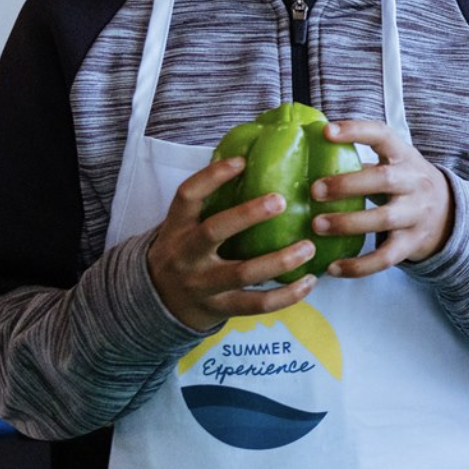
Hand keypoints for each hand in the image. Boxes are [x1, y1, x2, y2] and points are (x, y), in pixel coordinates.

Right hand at [146, 157, 322, 328]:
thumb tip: (253, 160)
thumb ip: (210, 204)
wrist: (159, 301)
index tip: (242, 161)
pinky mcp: (220, 308)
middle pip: (213, 232)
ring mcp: (202, 284)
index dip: (212, 176)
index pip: (187, 195)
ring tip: (308, 246)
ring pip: (242, 273)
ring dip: (278, 260)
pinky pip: (256, 304)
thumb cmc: (185, 252)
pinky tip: (309, 282)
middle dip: (247, 215)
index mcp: (177, 227)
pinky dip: (286, 295)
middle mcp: (186, 255)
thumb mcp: (184, 226)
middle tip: (281, 200)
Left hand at [312, 120, 453, 275]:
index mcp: (404, 156)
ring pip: (383, 219)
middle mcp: (414, 183)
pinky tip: (334, 268)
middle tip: (315, 190)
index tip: (327, 131)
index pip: (383, 136)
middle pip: (384, 179)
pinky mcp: (411, 244)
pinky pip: (385, 258)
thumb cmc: (404, 184)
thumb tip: (307, 153)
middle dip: (347, 184)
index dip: (356, 131)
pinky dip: (359, 266)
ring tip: (316, 226)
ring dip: (347, 223)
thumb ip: (361, 162)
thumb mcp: (394, 164)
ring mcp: (416, 215)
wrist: (447, 215)